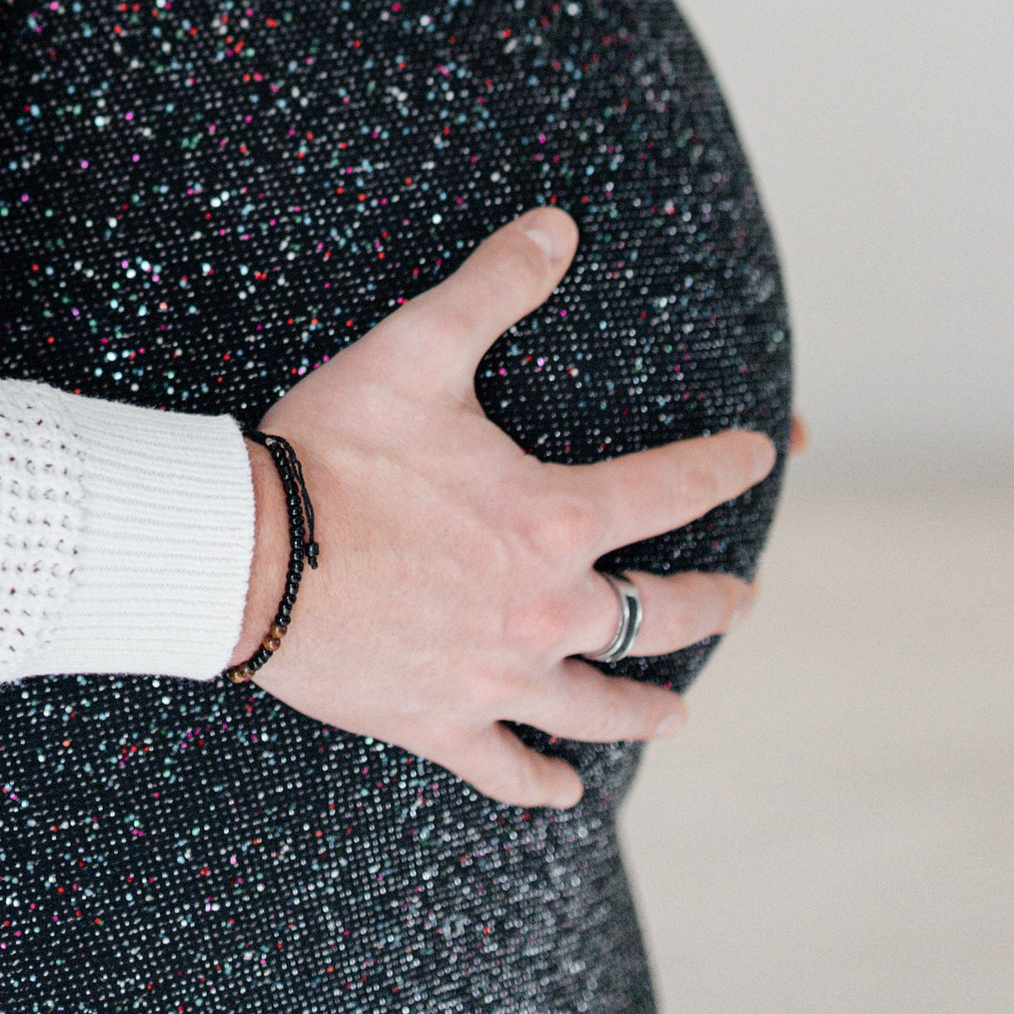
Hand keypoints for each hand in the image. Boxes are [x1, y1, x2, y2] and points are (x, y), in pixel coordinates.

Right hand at [246, 208, 775, 806]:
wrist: (247, 556)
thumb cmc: (331, 450)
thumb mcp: (416, 350)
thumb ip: (495, 286)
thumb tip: (559, 224)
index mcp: (554, 520)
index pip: (670, 488)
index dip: (726, 465)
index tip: (766, 452)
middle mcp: (546, 608)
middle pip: (659, 615)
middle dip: (712, 602)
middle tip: (741, 595)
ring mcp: (496, 677)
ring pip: (598, 704)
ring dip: (645, 709)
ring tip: (677, 714)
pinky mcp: (440, 722)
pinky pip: (507, 767)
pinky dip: (543, 783)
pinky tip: (569, 789)